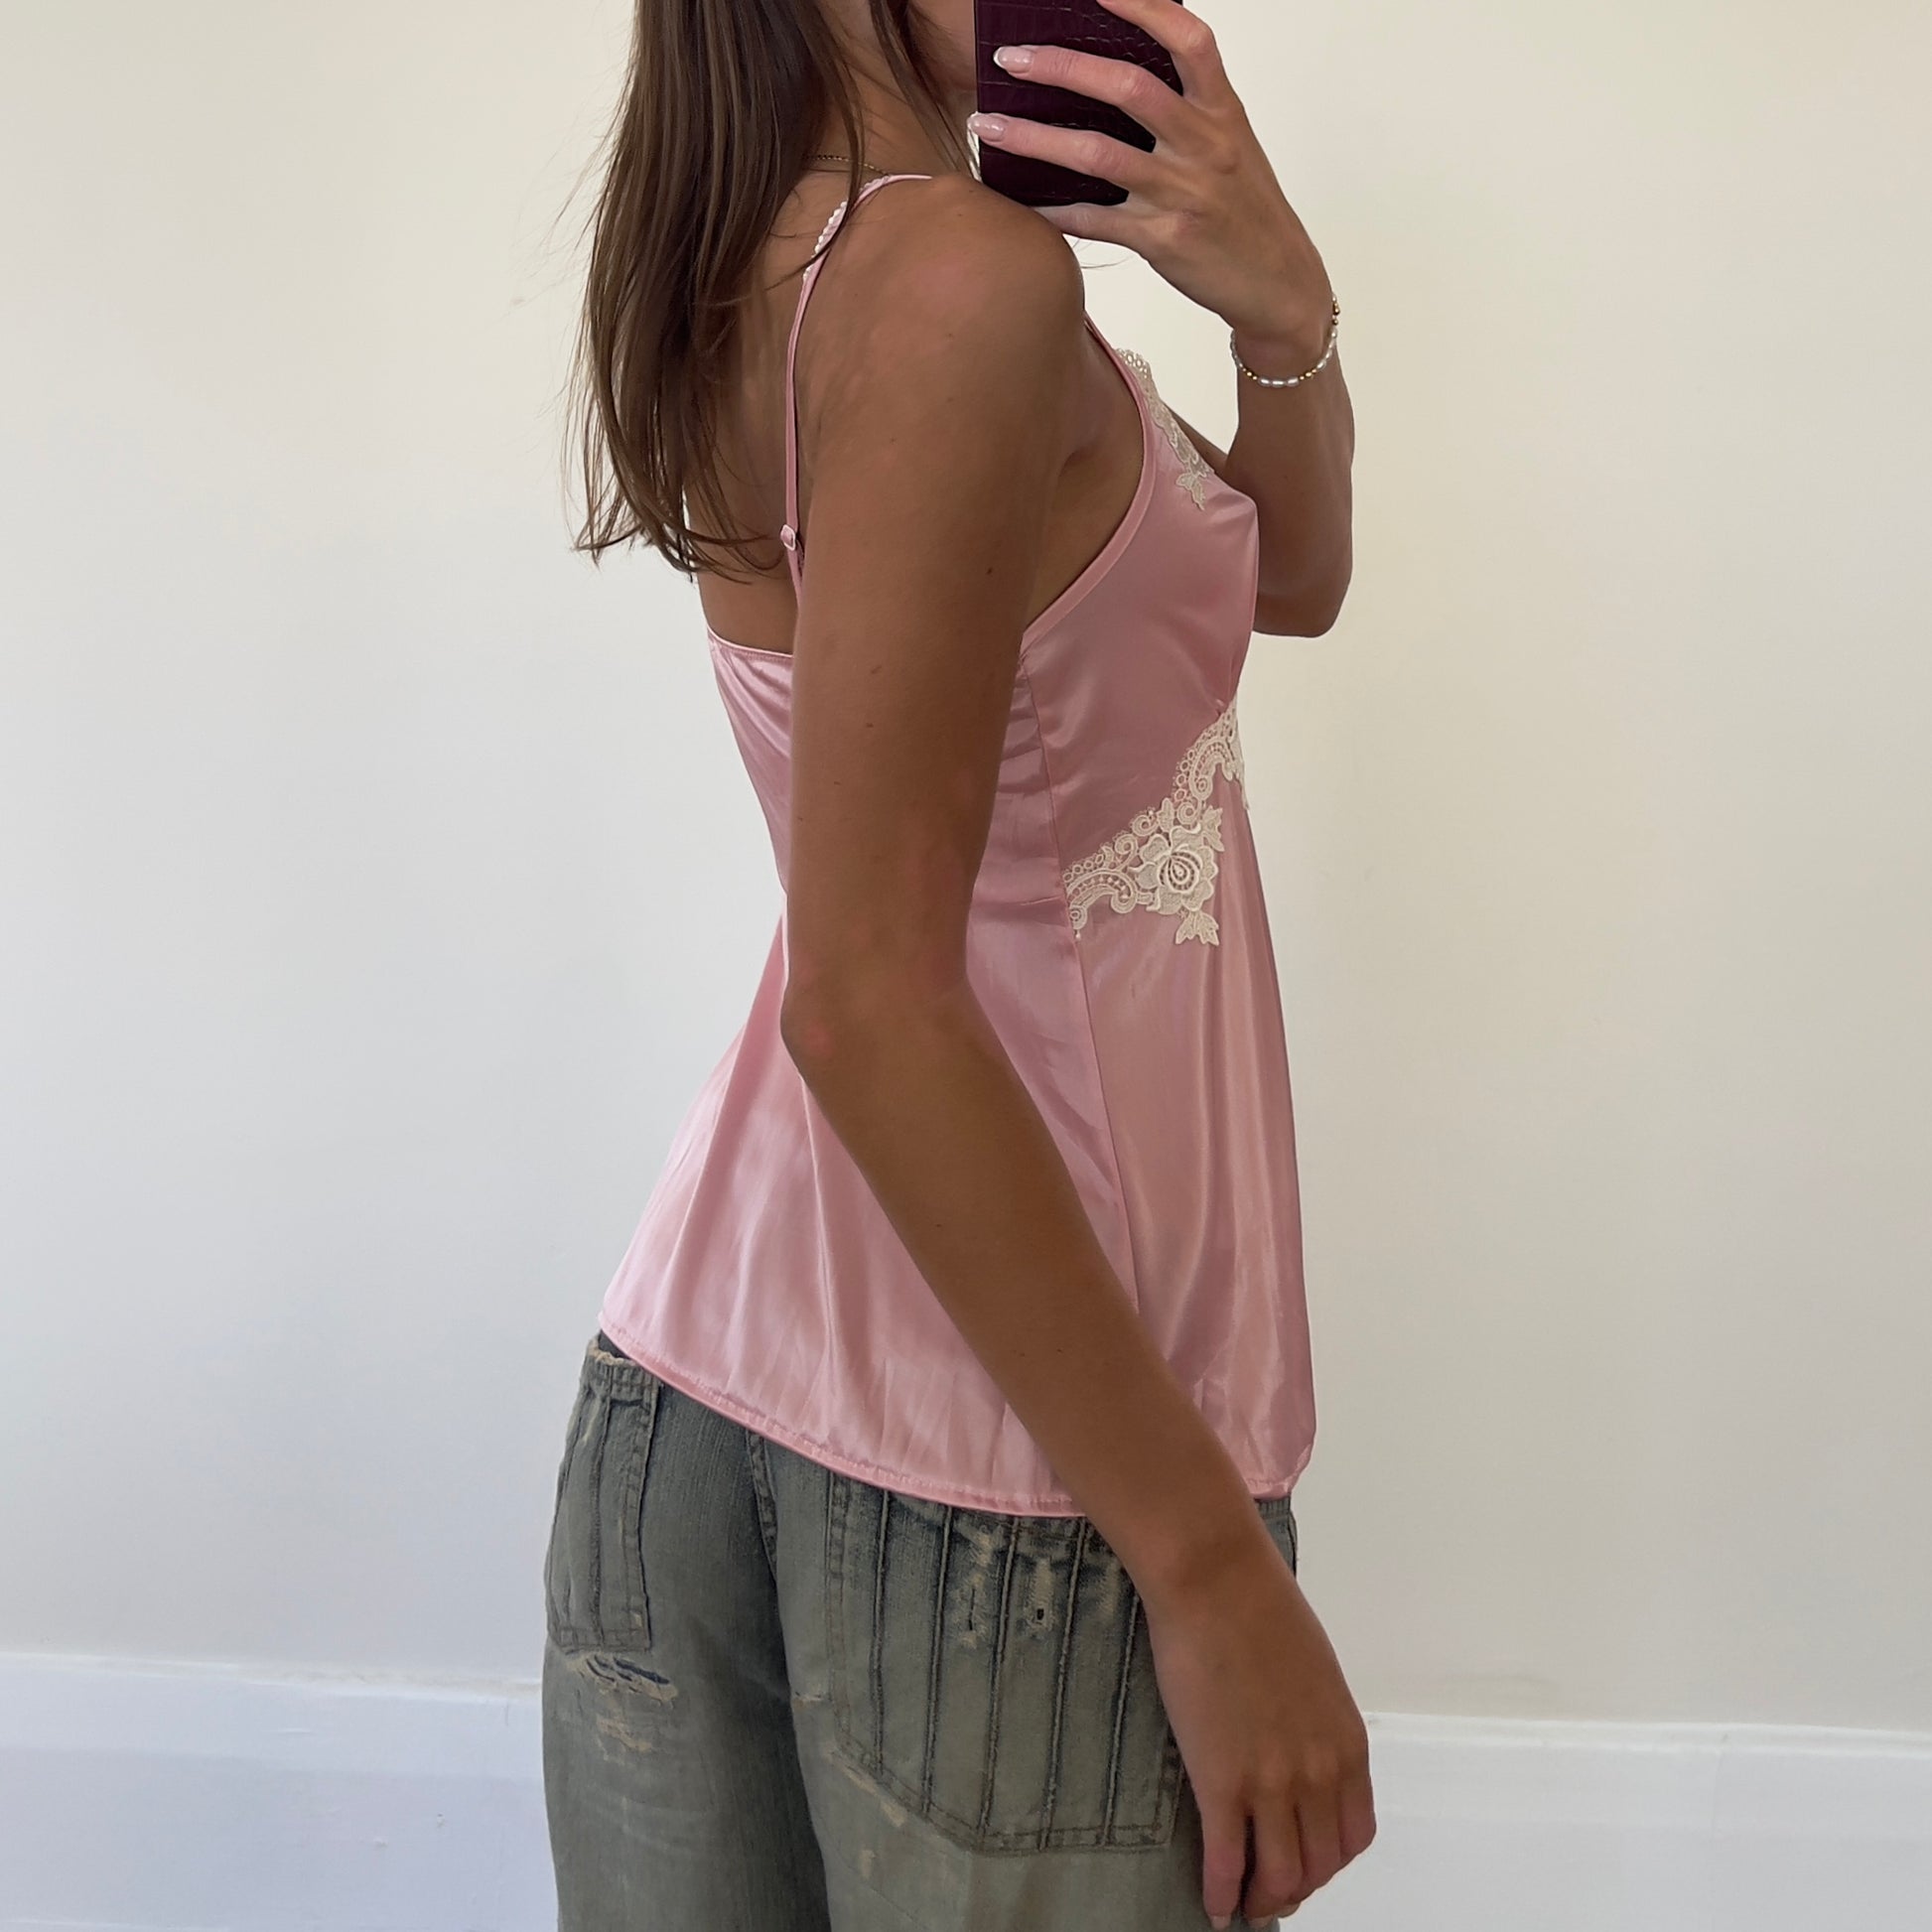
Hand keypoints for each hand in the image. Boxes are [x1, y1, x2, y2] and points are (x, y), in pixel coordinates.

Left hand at [969, 0, 1334, 354]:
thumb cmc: (1245, 207)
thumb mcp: (1230, 142)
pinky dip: (1055, 211)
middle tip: (1010, 59)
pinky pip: (1096, 222)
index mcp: (1222, 111)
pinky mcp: (1164, 240)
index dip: (1143, 5)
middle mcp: (1203, 145)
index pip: (1186, 39)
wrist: (1278, 281)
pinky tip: (1022, 202)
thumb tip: (1119, 67)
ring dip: (1035, 138)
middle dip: (1061, 67)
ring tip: (989, 126)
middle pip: (1127, 88)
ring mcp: (1182, 194)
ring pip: (1097, 155)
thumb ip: (1187, 104)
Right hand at [1140, 1523, 1375, 1923]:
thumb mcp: (1314, 1674)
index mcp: (1347, 1746)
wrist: (1216, 1580)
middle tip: (1270, 1890)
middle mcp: (1320, 1775)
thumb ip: (1314, 1724)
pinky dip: (1221, 1892)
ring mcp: (1271, 1783)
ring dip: (1262, 1898)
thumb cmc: (1261, 1608)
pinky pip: (1227, 1859)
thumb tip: (1296, 1752)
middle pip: (1319, 1865)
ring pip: (1280, 1874)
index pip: (1352, 1837)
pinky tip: (1212, 1903)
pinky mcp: (1221, 1781)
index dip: (1328, 1862)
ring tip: (1243, 1902)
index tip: (1304, 1862)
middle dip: (1295, 1887)